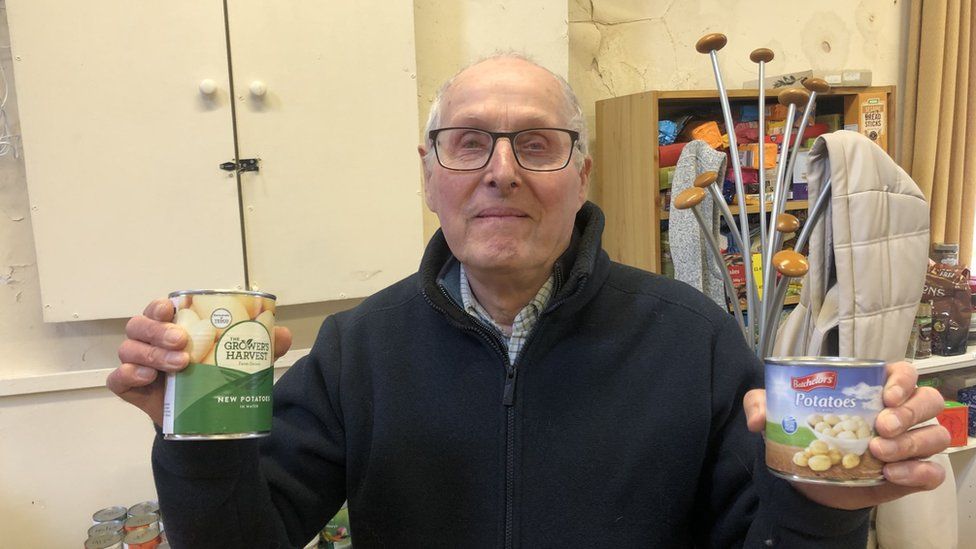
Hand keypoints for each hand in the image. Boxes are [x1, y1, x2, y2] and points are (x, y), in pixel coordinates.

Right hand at [107, 298, 292, 425]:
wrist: (202, 415)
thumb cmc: (214, 373)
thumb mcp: (240, 359)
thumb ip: (260, 346)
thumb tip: (281, 334)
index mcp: (170, 325)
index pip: (158, 308)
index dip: (160, 306)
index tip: (173, 308)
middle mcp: (148, 340)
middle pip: (139, 325)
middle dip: (157, 331)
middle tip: (181, 342)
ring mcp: (136, 362)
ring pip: (129, 349)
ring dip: (150, 354)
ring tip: (178, 365)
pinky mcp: (129, 387)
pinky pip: (117, 379)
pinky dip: (128, 375)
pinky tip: (147, 378)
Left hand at [744, 361, 949, 509]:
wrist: (811, 482)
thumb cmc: (807, 436)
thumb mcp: (778, 415)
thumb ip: (762, 404)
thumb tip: (758, 418)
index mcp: (874, 390)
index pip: (904, 373)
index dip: (903, 379)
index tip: (886, 394)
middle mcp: (900, 413)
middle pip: (928, 400)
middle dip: (909, 412)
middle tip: (881, 426)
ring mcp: (910, 444)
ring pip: (935, 435)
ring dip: (912, 443)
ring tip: (879, 453)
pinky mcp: (912, 474)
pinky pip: (933, 472)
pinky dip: (919, 472)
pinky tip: (892, 475)